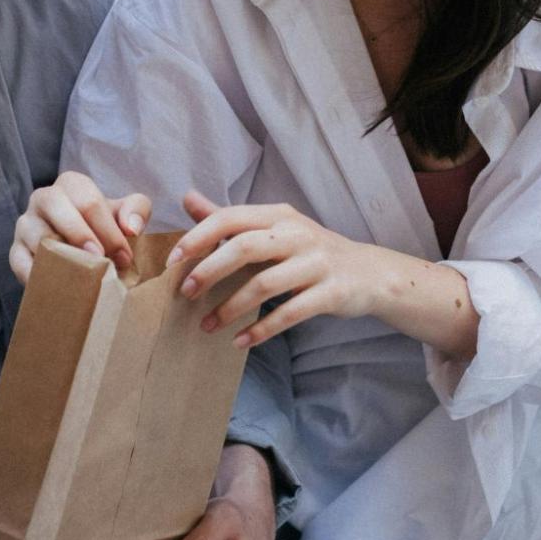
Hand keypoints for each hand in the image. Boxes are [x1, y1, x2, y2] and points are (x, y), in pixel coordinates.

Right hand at [10, 170, 151, 282]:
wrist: (82, 251)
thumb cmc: (104, 229)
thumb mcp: (124, 214)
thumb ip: (136, 210)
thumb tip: (131, 227)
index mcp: (71, 184)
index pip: (88, 199)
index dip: (108, 229)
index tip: (124, 257)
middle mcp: (43, 198)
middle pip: (54, 204)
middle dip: (80, 233)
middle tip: (100, 260)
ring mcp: (25, 225)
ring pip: (35, 233)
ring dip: (60, 255)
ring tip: (82, 275)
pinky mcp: (15, 252)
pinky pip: (19, 261)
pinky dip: (38, 275)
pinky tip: (59, 287)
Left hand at [169, 190, 391, 347]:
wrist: (369, 274)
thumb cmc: (310, 251)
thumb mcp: (273, 228)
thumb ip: (230, 219)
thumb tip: (187, 199)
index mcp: (278, 215)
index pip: (230, 218)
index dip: (198, 237)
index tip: (171, 261)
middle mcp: (298, 234)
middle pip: (245, 247)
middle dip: (209, 270)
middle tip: (184, 293)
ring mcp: (317, 263)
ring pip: (265, 284)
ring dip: (231, 307)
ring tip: (206, 325)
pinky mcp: (331, 292)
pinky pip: (290, 313)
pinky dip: (262, 329)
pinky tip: (240, 341)